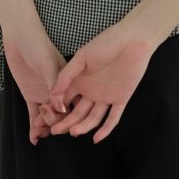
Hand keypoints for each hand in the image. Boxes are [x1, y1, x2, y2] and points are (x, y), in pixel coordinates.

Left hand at [2, 23, 75, 144]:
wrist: (19, 36)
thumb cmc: (37, 45)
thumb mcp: (47, 65)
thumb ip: (54, 87)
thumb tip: (61, 110)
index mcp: (68, 83)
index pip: (72, 104)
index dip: (69, 117)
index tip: (63, 125)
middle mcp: (58, 91)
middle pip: (61, 114)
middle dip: (55, 124)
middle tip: (48, 130)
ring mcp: (45, 94)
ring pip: (47, 117)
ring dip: (44, 127)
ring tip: (38, 134)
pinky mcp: (31, 95)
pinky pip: (33, 114)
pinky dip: (33, 126)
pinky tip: (33, 138)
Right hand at [47, 16, 159, 142]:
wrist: (133, 40)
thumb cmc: (106, 43)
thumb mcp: (82, 58)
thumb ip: (67, 75)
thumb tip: (52, 94)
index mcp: (79, 81)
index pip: (64, 99)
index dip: (55, 110)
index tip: (45, 119)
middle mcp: (90, 91)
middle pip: (77, 112)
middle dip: (66, 122)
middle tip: (56, 132)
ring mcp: (105, 96)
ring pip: (93, 117)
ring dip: (83, 126)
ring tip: (74, 132)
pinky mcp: (121, 99)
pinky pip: (113, 118)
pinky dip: (106, 129)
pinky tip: (97, 138)